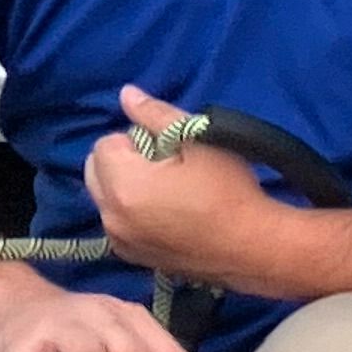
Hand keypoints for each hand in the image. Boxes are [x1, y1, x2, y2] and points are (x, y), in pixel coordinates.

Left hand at [84, 86, 297, 291]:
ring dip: (123, 187)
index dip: (135, 140)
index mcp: (123, 186)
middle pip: (96, 171)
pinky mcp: (133, 257)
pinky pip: (117, 222)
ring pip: (104, 197)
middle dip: (120, 162)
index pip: (105, 144)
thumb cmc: (230, 191)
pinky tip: (165, 215)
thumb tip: (125, 94)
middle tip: (164, 166)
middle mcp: (111, 217)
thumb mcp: (198, 141)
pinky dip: (130, 212)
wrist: (255, 249)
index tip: (167, 149)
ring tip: (167, 191)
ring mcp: (119, 241)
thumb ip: (155, 115)